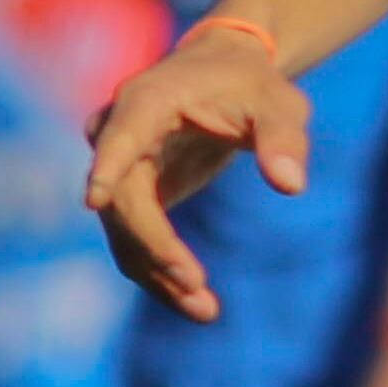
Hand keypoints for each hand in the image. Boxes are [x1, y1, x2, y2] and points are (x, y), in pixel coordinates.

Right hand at [82, 23, 307, 321]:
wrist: (224, 76)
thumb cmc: (252, 85)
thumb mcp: (278, 103)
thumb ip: (283, 138)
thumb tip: (291, 185)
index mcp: (146, 102)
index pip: (120, 137)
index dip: (108, 167)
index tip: (97, 200)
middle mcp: (116, 135)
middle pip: (123, 201)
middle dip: (155, 245)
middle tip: (195, 284)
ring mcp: (117, 169)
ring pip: (124, 232)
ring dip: (157, 273)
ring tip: (205, 310)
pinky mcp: (130, 196)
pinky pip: (135, 241)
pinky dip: (160, 272)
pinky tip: (196, 302)